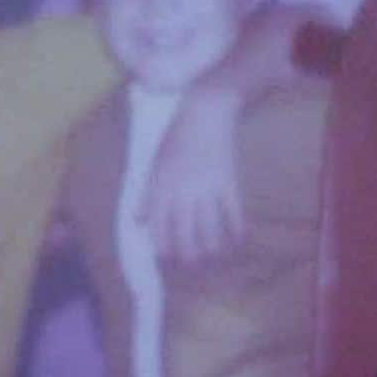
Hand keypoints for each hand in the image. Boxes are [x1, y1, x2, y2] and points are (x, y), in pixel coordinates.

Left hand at [139, 87, 243, 261]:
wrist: (204, 112)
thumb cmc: (175, 137)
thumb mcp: (154, 164)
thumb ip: (147, 195)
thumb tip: (139, 220)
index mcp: (161, 189)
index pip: (160, 229)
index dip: (163, 250)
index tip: (166, 260)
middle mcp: (182, 194)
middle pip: (186, 238)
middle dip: (189, 257)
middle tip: (192, 264)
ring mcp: (206, 190)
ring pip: (210, 232)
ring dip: (212, 249)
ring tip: (213, 255)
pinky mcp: (227, 183)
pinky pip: (233, 214)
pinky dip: (236, 230)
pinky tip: (237, 239)